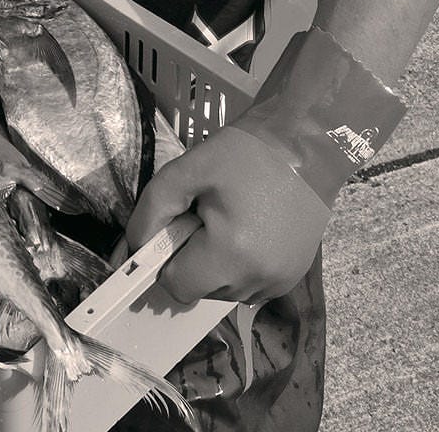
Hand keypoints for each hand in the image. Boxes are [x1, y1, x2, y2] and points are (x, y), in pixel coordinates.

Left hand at [125, 125, 330, 304]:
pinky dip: (239, 267)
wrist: (303, 145)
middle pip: (201, 292)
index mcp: (230, 253)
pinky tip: (248, 232)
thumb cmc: (242, 154)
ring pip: (225, 292)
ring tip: (229, 223)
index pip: (177, 286)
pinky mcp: (293, 277)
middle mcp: (259, 278)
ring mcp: (280, 281)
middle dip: (192, 262)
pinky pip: (250, 287)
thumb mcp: (184, 171)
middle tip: (205, 219)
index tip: (176, 230)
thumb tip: (135, 249)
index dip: (167, 260)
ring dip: (216, 267)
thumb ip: (151, 212)